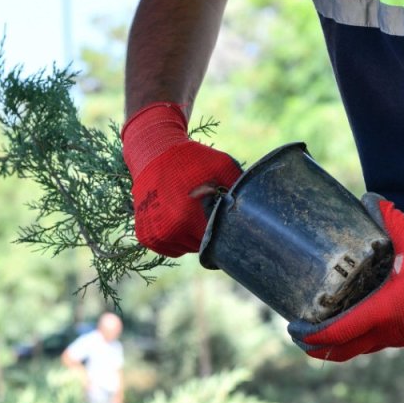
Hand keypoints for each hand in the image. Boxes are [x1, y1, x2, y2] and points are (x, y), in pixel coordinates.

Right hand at [121, 102, 242, 256]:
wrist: (153, 153)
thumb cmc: (191, 159)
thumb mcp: (223, 167)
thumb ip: (239, 189)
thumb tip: (258, 207)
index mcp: (188, 219)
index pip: (217, 243)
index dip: (226, 234)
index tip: (229, 223)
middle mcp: (169, 232)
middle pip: (201, 246)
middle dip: (208, 232)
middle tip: (208, 212)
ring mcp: (155, 235)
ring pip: (185, 248)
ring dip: (192, 236)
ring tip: (192, 211)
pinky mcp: (145, 235)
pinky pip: (170, 247)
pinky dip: (176, 237)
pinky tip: (178, 217)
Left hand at [289, 195, 403, 361]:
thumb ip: (390, 218)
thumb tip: (369, 199)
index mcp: (380, 312)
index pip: (334, 333)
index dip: (308, 334)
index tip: (291, 328)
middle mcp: (384, 332)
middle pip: (340, 350)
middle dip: (315, 345)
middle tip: (299, 332)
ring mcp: (396, 337)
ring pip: (357, 348)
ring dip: (336, 342)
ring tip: (319, 325)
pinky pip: (372, 343)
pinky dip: (356, 337)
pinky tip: (353, 319)